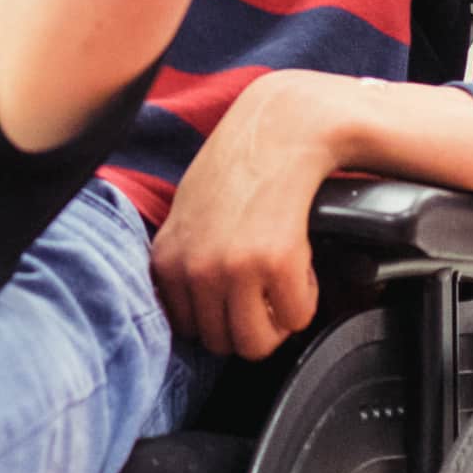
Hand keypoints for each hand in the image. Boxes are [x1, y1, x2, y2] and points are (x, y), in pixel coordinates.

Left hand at [150, 71, 342, 359]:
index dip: (221, 316)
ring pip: (258, 343)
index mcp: (167, 259)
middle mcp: (194, 269)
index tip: (240, 294)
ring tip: (282, 279)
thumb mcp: (188, 216)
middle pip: (224, 343)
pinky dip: (305, 297)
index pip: (188, 331)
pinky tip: (300, 260)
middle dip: (252, 323)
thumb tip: (192, 316)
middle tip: (267, 289)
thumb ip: (184, 261)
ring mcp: (233, 268)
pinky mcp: (275, 262)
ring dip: (277, 318)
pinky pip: (296, 317)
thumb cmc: (239, 170)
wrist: (278, 129)